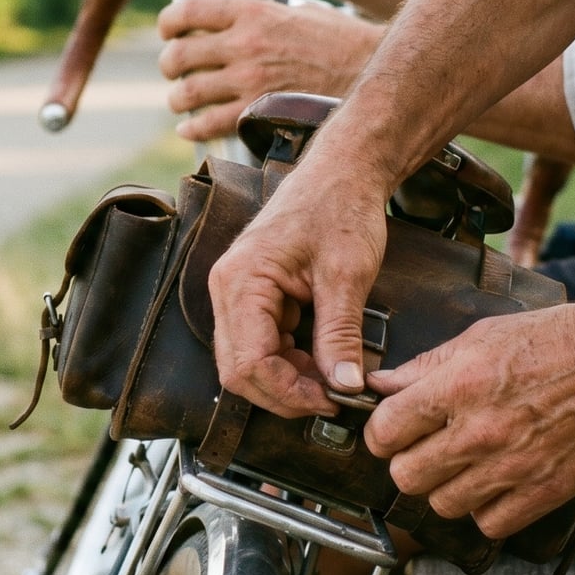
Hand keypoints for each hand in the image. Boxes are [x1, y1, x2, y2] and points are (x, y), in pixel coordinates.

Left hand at [158, 0, 383, 139]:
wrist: (370, 71)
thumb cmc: (338, 40)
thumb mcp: (296, 10)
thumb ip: (261, 13)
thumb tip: (234, 20)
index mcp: (252, 12)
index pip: (189, 11)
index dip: (169, 21)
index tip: (168, 29)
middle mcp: (245, 45)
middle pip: (179, 54)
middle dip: (168, 64)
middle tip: (172, 70)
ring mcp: (249, 81)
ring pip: (187, 92)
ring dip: (177, 98)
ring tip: (181, 100)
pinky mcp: (257, 113)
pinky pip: (207, 124)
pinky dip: (191, 128)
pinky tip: (188, 128)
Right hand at [209, 151, 391, 417]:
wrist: (342, 174)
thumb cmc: (341, 209)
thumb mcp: (347, 276)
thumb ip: (340, 335)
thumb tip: (345, 386)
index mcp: (242, 280)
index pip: (249, 361)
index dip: (289, 392)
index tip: (331, 401)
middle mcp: (227, 289)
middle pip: (238, 370)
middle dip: (284, 393)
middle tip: (332, 399)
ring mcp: (235, 294)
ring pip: (247, 363)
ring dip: (287, 381)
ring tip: (331, 380)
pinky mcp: (251, 298)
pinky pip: (259, 346)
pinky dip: (288, 363)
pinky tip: (320, 361)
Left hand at [360, 296, 574, 537]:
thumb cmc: (563, 339)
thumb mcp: (484, 335)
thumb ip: (427, 366)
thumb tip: (383, 384)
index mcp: (460, 386)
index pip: (385, 431)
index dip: (382, 431)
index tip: (392, 429)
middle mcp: (481, 431)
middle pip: (406, 476)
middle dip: (409, 462)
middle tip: (427, 448)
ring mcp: (514, 467)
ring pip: (443, 504)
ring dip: (447, 487)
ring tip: (465, 465)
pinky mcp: (546, 491)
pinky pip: (490, 523)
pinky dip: (487, 509)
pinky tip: (496, 484)